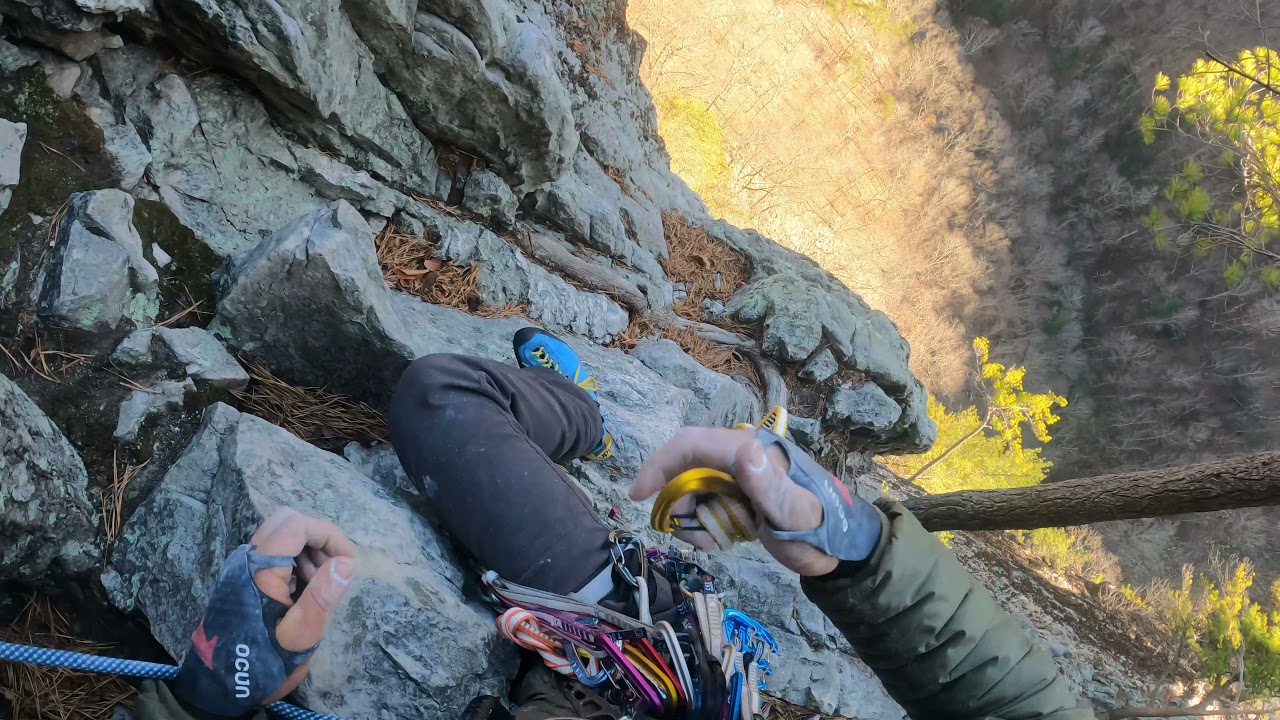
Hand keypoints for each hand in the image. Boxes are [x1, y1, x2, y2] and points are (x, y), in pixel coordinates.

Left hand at [249, 508, 356, 702]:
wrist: (222, 688)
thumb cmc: (263, 662)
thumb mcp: (299, 636)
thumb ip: (322, 597)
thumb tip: (346, 563)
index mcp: (259, 570)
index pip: (296, 525)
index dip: (328, 534)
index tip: (348, 562)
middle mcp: (247, 561)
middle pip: (286, 521)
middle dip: (318, 537)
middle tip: (333, 568)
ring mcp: (242, 569)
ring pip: (281, 535)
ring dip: (308, 550)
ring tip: (320, 586)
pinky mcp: (244, 580)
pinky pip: (274, 554)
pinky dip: (296, 563)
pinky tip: (304, 593)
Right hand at [631, 428, 838, 576]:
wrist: (840, 548)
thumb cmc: (821, 530)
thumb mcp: (795, 514)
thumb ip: (769, 486)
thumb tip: (745, 449)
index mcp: (751, 450)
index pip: (691, 445)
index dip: (659, 465)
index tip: (638, 495)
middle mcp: (740, 455)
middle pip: (684, 470)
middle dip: (678, 505)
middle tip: (696, 537)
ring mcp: (738, 474)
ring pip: (690, 490)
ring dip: (692, 519)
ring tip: (717, 543)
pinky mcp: (738, 491)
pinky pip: (703, 503)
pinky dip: (703, 524)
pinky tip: (724, 541)